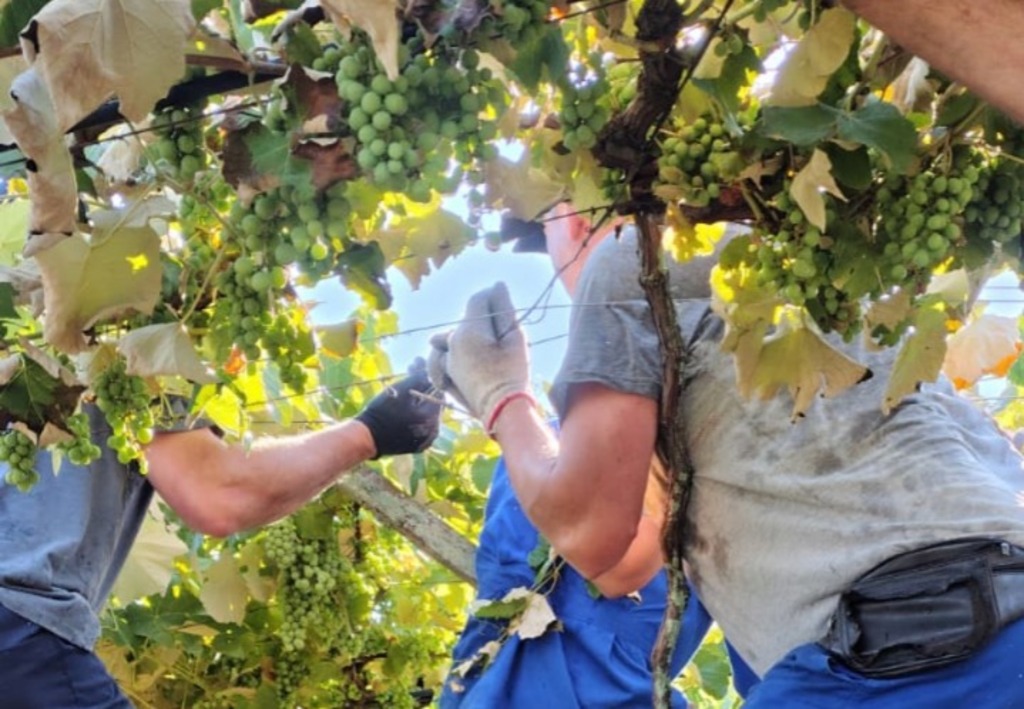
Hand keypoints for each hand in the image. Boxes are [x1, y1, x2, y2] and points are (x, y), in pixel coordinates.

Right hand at [355, 358, 440, 457]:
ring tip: (406, 382)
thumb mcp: (401, 390)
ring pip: (426, 412)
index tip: (417, 364)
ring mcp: (426, 440)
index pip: (438, 391)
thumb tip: (431, 370)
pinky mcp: (417, 445)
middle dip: (422, 384)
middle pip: (432, 402)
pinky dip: (415, 412)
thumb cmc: (382, 412)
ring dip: (418, 397)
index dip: (428, 375)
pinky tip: (406, 400)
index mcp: (432, 419)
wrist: (365, 437)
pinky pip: (420, 424)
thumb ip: (420, 378)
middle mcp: (433, 432)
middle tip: (411, 367)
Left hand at [427, 282, 529, 423]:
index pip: (477, 300)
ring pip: (444, 339)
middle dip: (481, 320)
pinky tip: (457, 359)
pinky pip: (438, 360)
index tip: (503, 302)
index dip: (491, 296)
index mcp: (469, 330)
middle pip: (464, 320)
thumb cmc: (512, 373)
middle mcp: (451, 343)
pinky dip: (445, 356)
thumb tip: (498, 285)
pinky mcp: (446, 378)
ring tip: (478, 344)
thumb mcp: (515, 338)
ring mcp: (446, 362)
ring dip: (458, 336)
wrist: (503, 410)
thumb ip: (504, 310)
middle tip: (501, 333)